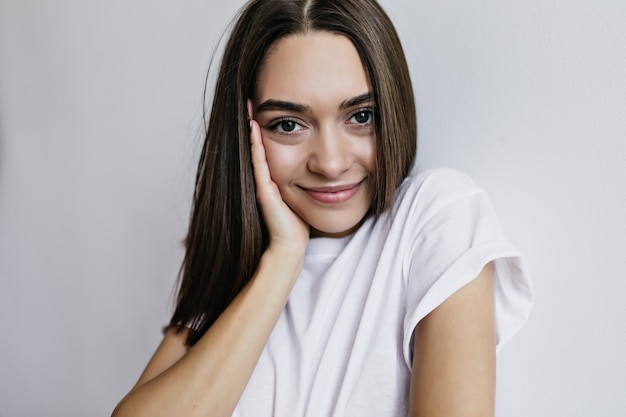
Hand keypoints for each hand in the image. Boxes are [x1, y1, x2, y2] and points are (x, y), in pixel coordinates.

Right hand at [248, 106, 308, 255]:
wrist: (290, 247)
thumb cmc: (300, 225)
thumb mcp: (308, 194)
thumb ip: (310, 179)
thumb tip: (330, 165)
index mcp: (278, 174)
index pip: (273, 142)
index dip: (270, 122)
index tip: (271, 100)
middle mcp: (268, 176)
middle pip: (263, 142)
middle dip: (261, 117)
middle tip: (254, 93)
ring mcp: (263, 182)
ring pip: (258, 148)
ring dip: (252, 126)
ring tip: (249, 102)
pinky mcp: (264, 191)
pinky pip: (259, 163)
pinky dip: (256, 145)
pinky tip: (254, 127)